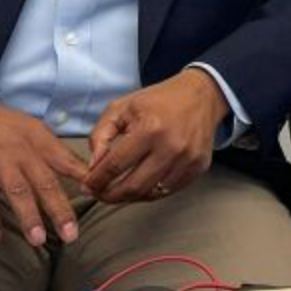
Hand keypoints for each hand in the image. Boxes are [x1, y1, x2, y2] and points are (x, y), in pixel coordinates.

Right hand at [0, 96, 88, 246]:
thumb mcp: (30, 128)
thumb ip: (50, 149)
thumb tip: (78, 170)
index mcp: (39, 139)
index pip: (66, 160)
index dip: (82, 177)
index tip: (98, 193)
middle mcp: (22, 151)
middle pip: (46, 183)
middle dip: (60, 210)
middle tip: (71, 234)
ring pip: (17, 193)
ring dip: (29, 218)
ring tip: (38, 240)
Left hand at [82, 69, 229, 203]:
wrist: (202, 94)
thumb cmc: (160, 99)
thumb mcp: (123, 107)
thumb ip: (101, 134)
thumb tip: (94, 166)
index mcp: (150, 128)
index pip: (115, 165)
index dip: (96, 180)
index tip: (87, 185)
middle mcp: (172, 146)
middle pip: (132, 187)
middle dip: (109, 195)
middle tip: (99, 193)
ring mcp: (188, 159)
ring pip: (150, 193)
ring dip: (130, 196)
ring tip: (118, 189)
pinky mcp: (198, 167)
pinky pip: (169, 190)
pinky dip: (152, 191)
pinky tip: (142, 182)